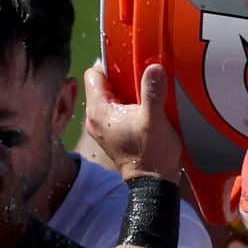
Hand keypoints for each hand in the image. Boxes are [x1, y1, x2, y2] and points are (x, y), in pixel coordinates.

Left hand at [84, 61, 182, 180]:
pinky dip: (128, 103)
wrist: (152, 182)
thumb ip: (153, 91)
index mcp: (99, 112)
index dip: (109, 65)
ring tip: (144, 90)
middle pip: (102, 84)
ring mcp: (102, 127)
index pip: (93, 74)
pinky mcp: (112, 133)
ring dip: (126, 90)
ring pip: (110, 97)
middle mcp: (95, 119)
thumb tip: (154, 67)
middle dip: (120, 77)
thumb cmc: (151, 153)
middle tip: (141, 76)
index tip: (129, 65)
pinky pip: (116, 109)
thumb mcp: (154, 119)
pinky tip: (144, 105)